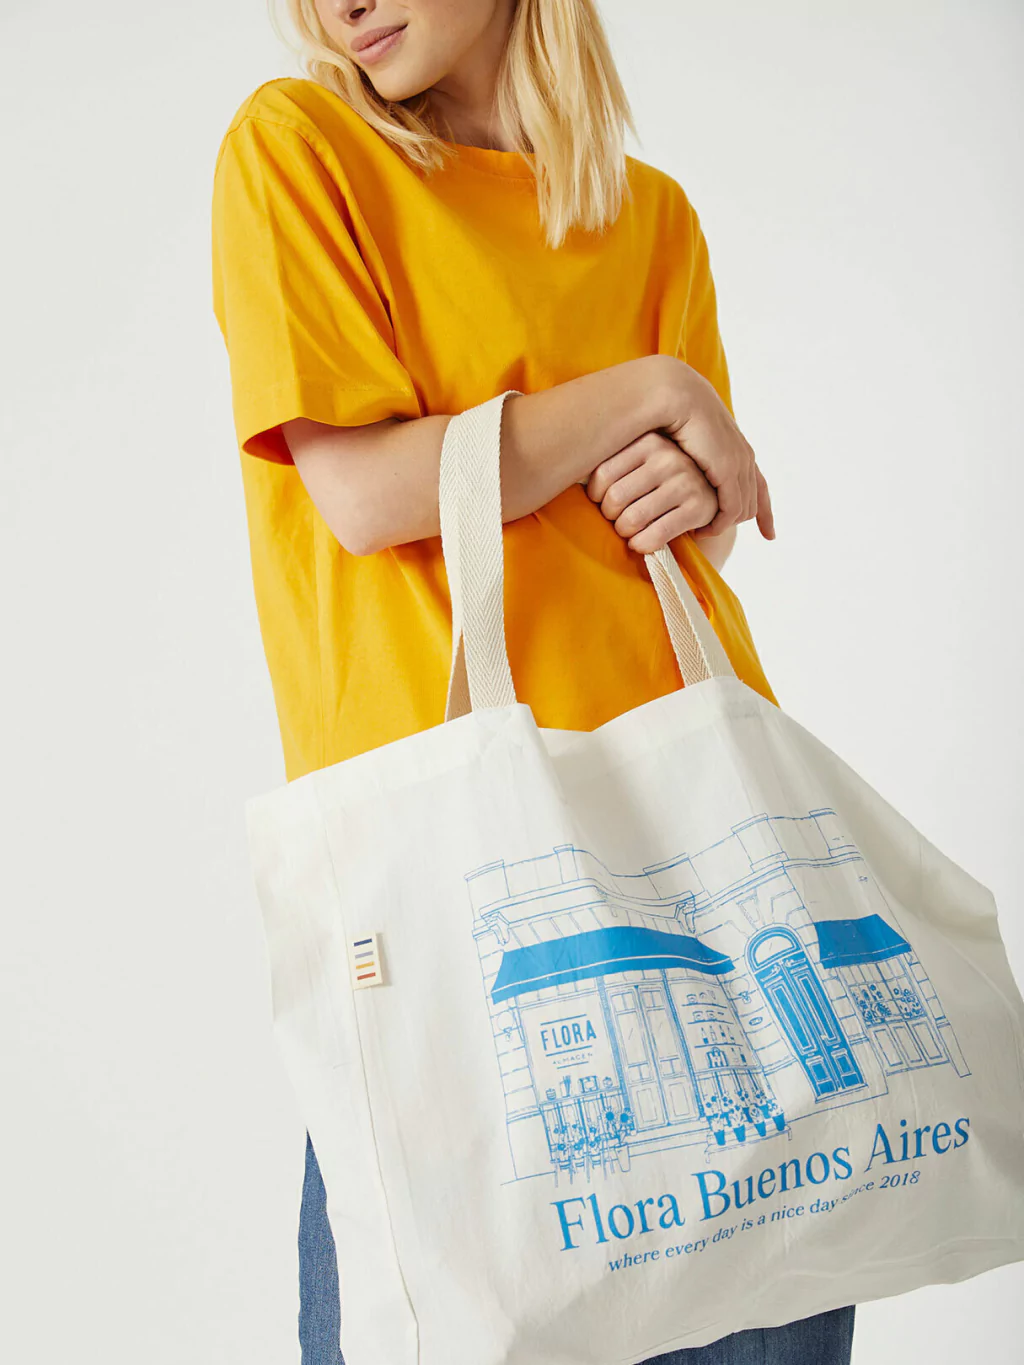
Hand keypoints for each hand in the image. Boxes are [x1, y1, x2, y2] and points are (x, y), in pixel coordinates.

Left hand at [584, 432, 719, 553]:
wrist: (711, 494)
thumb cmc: (662, 480)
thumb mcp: (641, 460)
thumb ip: (613, 459)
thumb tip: (565, 471)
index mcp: (650, 440)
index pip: (602, 474)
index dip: (595, 497)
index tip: (601, 501)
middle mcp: (669, 457)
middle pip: (615, 499)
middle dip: (610, 517)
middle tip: (617, 519)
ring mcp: (686, 482)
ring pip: (632, 520)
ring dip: (625, 533)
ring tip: (629, 530)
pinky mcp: (699, 508)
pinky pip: (654, 537)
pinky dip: (641, 546)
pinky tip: (641, 542)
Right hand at [648, 355, 774, 541]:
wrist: (676, 396)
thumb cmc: (673, 415)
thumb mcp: (689, 441)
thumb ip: (694, 458)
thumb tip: (687, 468)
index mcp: (738, 447)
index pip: (759, 484)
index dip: (766, 510)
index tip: (770, 534)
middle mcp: (745, 456)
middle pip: (755, 500)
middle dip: (750, 519)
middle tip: (729, 533)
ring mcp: (739, 464)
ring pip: (743, 508)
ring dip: (724, 524)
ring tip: (702, 532)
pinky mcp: (728, 472)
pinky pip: (730, 509)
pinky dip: (717, 524)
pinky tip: (700, 529)